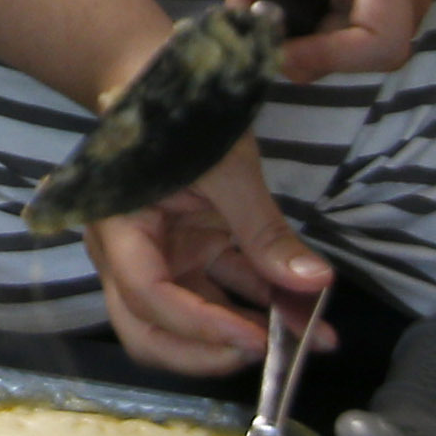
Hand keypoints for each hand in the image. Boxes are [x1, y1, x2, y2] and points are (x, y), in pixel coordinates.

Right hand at [84, 137, 334, 377]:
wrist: (166, 79)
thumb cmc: (182, 114)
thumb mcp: (227, 170)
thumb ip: (265, 232)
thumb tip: (316, 284)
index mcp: (120, 231)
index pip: (148, 297)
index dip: (199, 328)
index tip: (255, 341)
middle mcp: (132, 257)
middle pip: (151, 331)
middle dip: (208, 354)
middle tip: (267, 357)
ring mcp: (165, 257)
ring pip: (193, 320)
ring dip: (247, 334)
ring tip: (312, 339)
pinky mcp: (194, 252)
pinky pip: (226, 291)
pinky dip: (262, 305)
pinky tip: (310, 314)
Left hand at [227, 0, 435, 82]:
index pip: (377, 45)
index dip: (321, 56)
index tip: (267, 31)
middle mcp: (398, 6)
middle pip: (345, 57)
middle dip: (284, 38)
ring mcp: (393, 11)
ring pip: (337, 46)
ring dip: (289, 27)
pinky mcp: (382, 7)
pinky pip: (341, 28)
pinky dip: (303, 15)